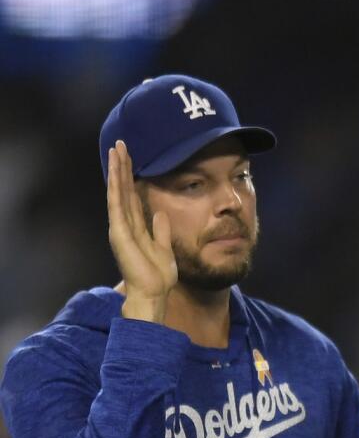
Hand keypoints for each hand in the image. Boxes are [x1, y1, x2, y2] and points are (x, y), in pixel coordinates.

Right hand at [106, 141, 175, 322]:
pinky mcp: (119, 232)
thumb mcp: (164, 248)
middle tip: (121, 144)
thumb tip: (161, 213)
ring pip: (118, 192)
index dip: (132, 177)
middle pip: (123, 189)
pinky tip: (115, 170)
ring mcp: (120, 227)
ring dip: (117, 170)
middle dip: (122, 167)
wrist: (153, 293)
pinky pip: (117, 204)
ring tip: (116, 149)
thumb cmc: (157, 276)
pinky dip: (116, 186)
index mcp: (136, 228)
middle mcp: (126, 224)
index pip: (133, 197)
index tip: (131, 159)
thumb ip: (161, 231)